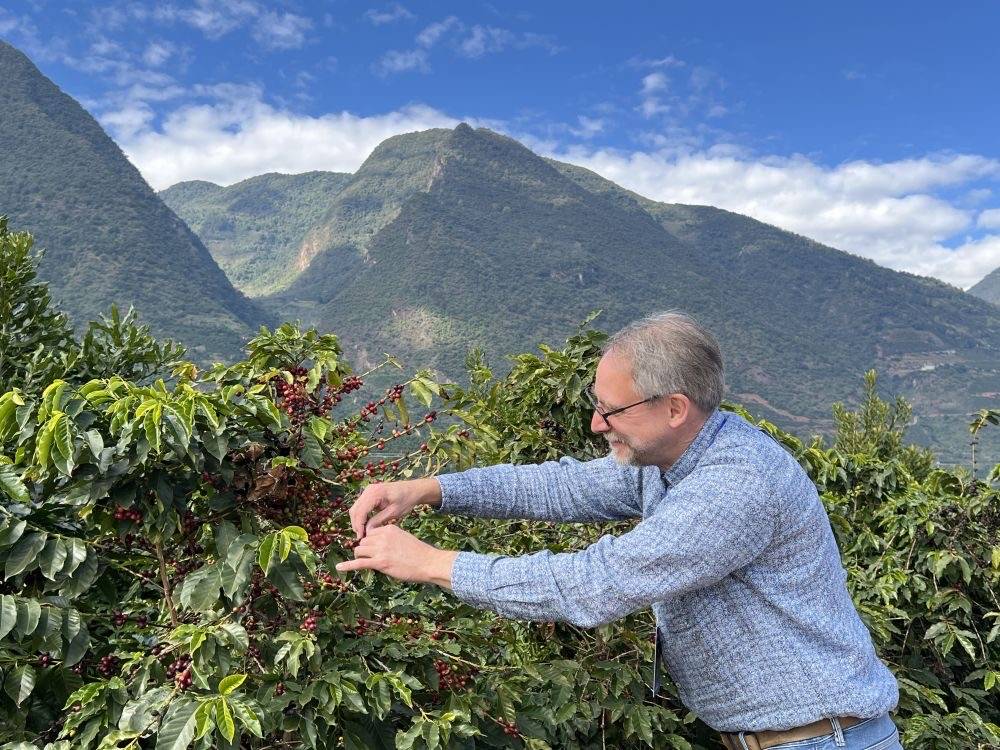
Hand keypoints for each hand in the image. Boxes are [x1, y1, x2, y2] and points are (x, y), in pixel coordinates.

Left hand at [334, 525, 456, 587]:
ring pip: (359, 550)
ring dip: (360, 556)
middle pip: (363, 541)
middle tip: (370, 557)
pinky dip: (348, 565)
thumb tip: (380, 544)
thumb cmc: (419, 552)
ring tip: (365, 562)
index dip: (370, 542)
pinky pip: (359, 563)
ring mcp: (380, 550)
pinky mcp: (380, 562)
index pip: (370, 533)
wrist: (428, 562)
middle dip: (364, 549)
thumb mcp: (404, 538)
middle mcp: (383, 537)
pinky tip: (339, 568)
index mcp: (389, 529)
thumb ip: (390, 538)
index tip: (372, 548)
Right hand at [347, 477, 440, 539]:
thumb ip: (379, 521)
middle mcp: (369, 490)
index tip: (360, 537)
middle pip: (355, 509)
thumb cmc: (406, 500)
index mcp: (375, 493)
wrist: (413, 490)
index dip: (359, 525)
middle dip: (356, 524)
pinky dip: (361, 516)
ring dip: (357, 521)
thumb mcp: (394, 512)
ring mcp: (368, 491)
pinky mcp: (369, 494)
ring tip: (362, 533)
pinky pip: (360, 506)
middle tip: (361, 537)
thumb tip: (366, 531)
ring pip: (356, 508)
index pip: (361, 511)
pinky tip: (365, 525)